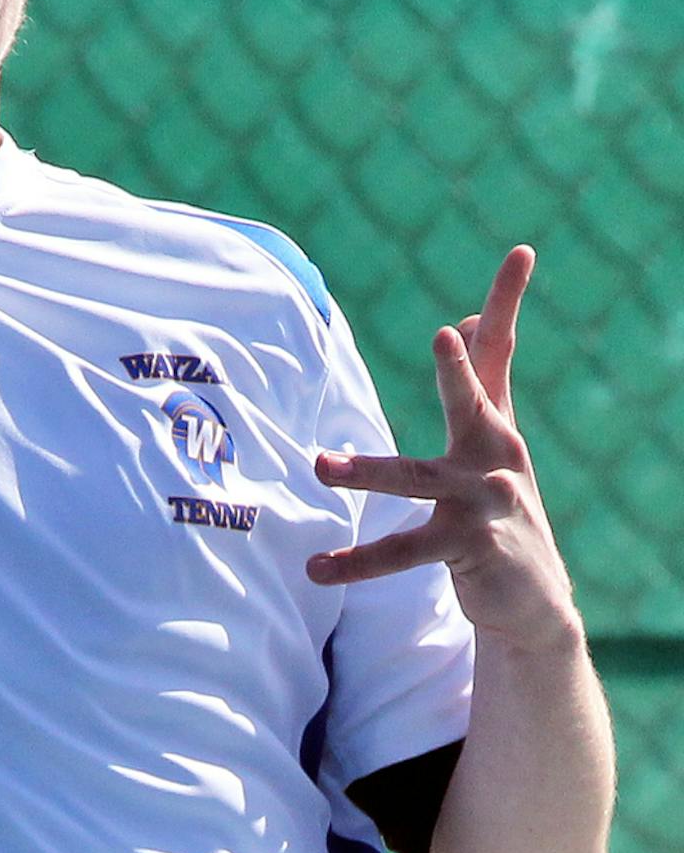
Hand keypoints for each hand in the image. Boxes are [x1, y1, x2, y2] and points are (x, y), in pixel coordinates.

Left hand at [306, 247, 577, 643]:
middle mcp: (495, 456)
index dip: (507, 300)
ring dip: (368, 472)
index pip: (498, 351)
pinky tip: (317, 568)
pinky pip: (403, 551)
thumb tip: (463, 321)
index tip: (520, 253)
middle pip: (473, 402)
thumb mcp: (489, 443)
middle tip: (443, 335)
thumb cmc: (497, 509)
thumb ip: (476, 385)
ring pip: (417, 479)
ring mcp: (484, 502)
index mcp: (495, 425)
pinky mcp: (468, 547)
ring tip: (321, 466)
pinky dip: (358, 562)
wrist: (533, 599)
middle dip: (457, 371)